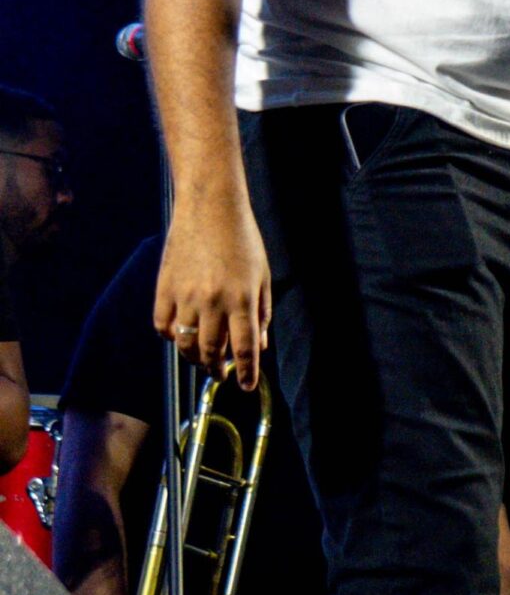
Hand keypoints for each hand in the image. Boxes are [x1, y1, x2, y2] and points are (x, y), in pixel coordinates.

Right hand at [153, 191, 271, 390]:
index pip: (244, 349)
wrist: (210, 207)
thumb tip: (260, 345)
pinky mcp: (164, 288)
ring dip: (193, 357)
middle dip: (216, 369)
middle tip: (219, 372)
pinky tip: (180, 334)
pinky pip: (162, 326)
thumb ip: (262, 312)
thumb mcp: (262, 275)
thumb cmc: (242, 239)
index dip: (246, 373)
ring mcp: (186, 296)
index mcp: (242, 299)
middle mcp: (213, 302)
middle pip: (211, 352)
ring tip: (201, 358)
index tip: (247, 387)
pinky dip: (171, 336)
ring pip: (185, 344)